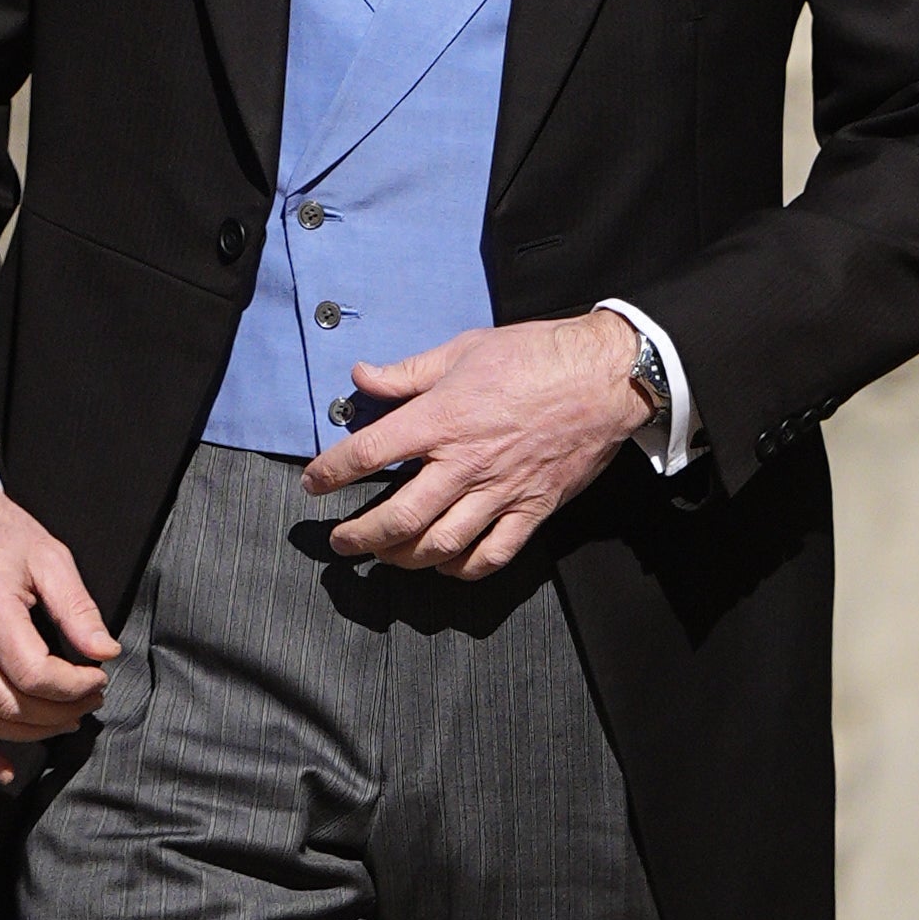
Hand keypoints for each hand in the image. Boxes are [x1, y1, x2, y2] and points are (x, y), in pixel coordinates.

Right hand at [0, 480, 118, 787]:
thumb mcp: (47, 555)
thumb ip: (77, 608)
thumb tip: (106, 651)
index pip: (36, 676)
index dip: (76, 687)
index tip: (99, 676)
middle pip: (11, 705)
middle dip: (60, 711)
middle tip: (90, 698)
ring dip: (29, 733)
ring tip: (63, 719)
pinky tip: (5, 769)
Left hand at [305, 310, 643, 575]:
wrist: (604, 377)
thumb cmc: (538, 357)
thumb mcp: (464, 350)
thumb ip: (408, 373)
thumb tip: (364, 377)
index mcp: (443, 419)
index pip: (370, 453)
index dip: (331, 472)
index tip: (314, 483)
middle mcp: (466, 462)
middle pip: (399, 517)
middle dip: (360, 536)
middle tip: (342, 541)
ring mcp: (501, 491)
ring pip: (441, 544)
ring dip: (404, 558)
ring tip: (387, 556)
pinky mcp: (532, 508)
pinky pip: (493, 554)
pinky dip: (464, 569)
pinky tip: (446, 564)